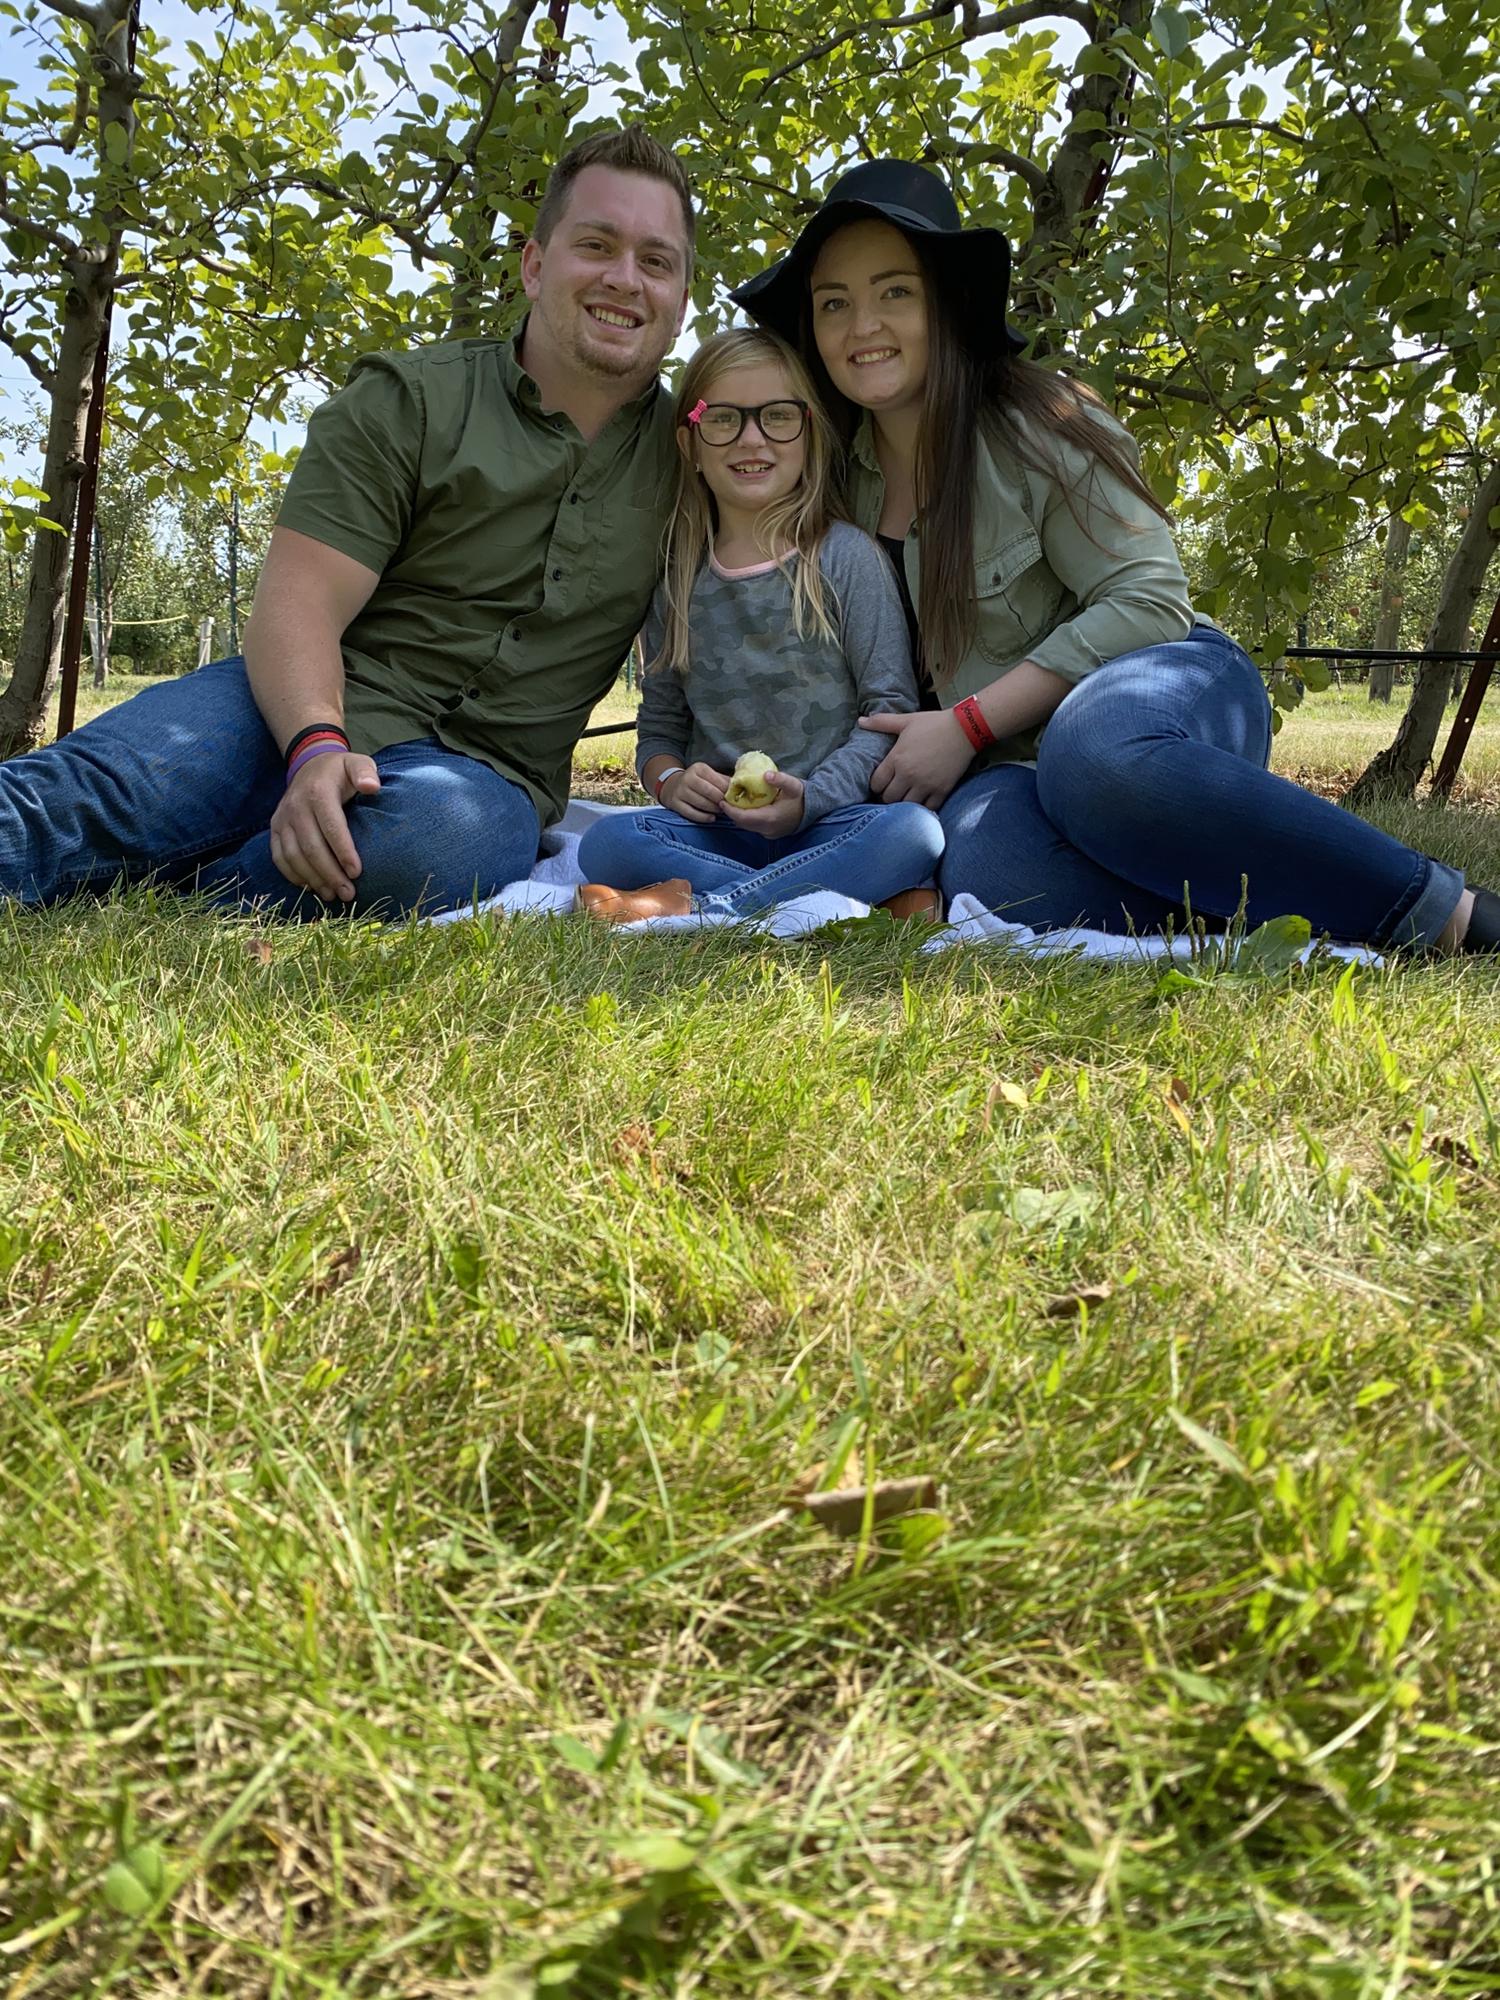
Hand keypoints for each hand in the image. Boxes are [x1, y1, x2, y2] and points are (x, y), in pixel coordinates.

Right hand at [268, 750, 380, 900]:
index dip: (343, 851)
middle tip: (348, 894)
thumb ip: (365, 772)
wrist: (309, 765)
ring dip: (313, 879)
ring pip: (293, 856)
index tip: (357, 872)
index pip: (331, 826)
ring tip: (333, 895)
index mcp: (318, 791)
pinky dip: (294, 875)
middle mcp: (296, 806)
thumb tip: (372, 787)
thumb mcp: (356, 763)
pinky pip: (279, 857)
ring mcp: (282, 818)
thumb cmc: (340, 771)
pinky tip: (312, 887)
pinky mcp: (275, 828)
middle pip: (311, 846)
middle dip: (330, 873)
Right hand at [661, 760, 729, 823]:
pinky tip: (711, 818)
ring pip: (701, 803)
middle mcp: (688, 778)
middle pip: (709, 792)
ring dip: (714, 809)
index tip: (733, 797)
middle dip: (721, 800)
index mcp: (699, 768)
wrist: (672, 786)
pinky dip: (704, 817)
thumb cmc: (698, 782)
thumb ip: (723, 781)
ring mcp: (680, 791)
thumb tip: (739, 789)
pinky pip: (692, 813)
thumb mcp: (708, 776)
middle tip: (727, 806)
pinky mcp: (675, 803)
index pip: (717, 780)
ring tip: (720, 811)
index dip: (727, 791)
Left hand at [721, 769, 804, 837]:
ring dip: (738, 815)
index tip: (722, 800)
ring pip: (746, 826)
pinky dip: (746, 818)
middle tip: (724, 799)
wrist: (813, 810)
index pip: (744, 818)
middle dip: (731, 812)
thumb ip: (780, 779)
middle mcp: (767, 829)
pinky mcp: (769, 834)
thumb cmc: (801, 797)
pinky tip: (744, 807)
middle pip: (742, 823)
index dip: (730, 810)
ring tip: (732, 802)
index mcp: (771, 818)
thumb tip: (766, 774)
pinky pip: (752, 827)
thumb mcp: (793, 785)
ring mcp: (768, 833)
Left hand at [859, 710, 974, 809]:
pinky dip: (924, 807)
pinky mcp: (942, 790)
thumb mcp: (906, 721)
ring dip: (904, 804)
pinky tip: (923, 800)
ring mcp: (926, 785)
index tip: (882, 783)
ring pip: (906, 806)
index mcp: (897, 759)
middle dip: (888, 796)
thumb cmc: (934, 723)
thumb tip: (861, 721)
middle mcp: (909, 775)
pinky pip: (927, 809)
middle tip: (893, 791)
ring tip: (906, 797)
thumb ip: (882, 722)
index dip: (876, 785)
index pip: (876, 784)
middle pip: (889, 799)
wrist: (965, 729)